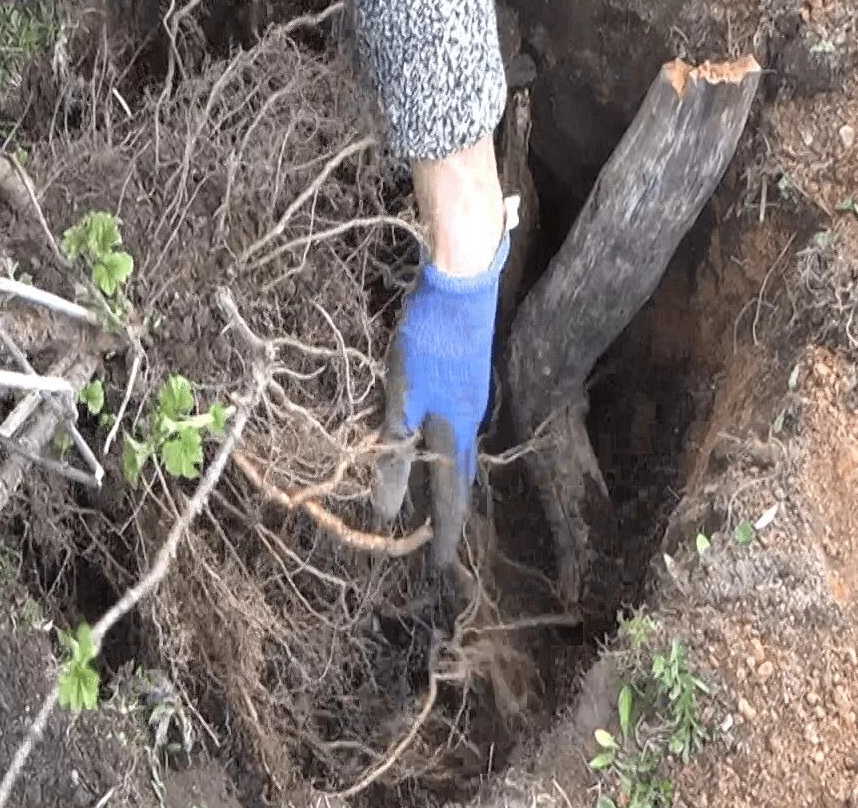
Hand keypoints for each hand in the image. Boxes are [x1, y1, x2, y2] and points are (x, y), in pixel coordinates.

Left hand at [378, 238, 509, 566]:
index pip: (448, 498)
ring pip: (460, 456)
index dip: (441, 534)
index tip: (438, 570)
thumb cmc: (427, 342)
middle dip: (451, 516)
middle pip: (459, 481)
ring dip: (450, 485)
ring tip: (441, 507)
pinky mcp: (466, 379)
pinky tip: (441, 448)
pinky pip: (458, 432)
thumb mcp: (401, 397)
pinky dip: (449, 454)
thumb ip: (394, 450)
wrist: (461, 287)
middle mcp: (467, 423)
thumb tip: (387, 511)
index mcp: (452, 433)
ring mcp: (470, 400)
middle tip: (442, 547)